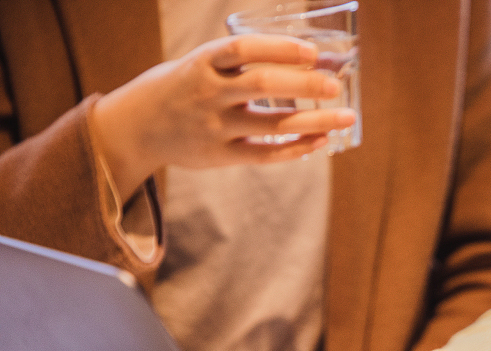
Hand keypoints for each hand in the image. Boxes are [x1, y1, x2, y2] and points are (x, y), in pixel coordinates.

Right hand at [92, 34, 354, 198]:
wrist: (135, 128)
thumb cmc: (181, 88)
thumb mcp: (200, 64)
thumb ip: (241, 64)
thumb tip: (308, 59)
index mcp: (202, 63)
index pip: (243, 49)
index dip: (279, 49)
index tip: (311, 51)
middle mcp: (208, 93)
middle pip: (262, 86)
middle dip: (304, 83)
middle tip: (335, 85)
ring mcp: (215, 127)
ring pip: (272, 124)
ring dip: (315, 121)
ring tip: (347, 117)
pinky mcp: (221, 155)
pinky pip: (265, 155)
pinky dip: (296, 149)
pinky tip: (321, 141)